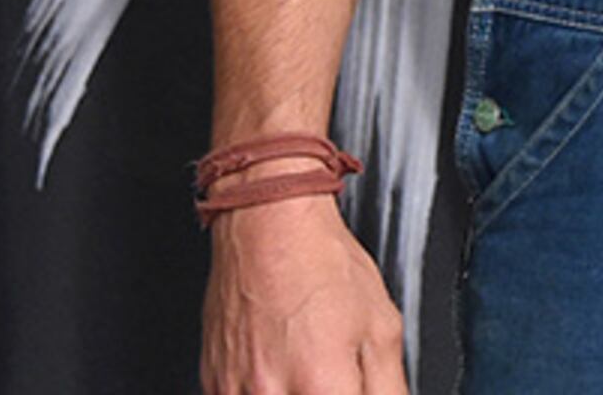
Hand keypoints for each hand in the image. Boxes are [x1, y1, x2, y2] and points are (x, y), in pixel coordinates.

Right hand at [203, 196, 407, 393]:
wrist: (268, 225)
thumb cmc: (320, 264)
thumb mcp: (383, 328)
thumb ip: (389, 389)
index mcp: (320, 387)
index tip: (351, 387)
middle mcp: (271, 394)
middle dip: (324, 393)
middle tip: (333, 376)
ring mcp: (235, 391)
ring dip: (294, 392)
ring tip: (304, 365)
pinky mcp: (213, 382)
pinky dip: (265, 390)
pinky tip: (278, 367)